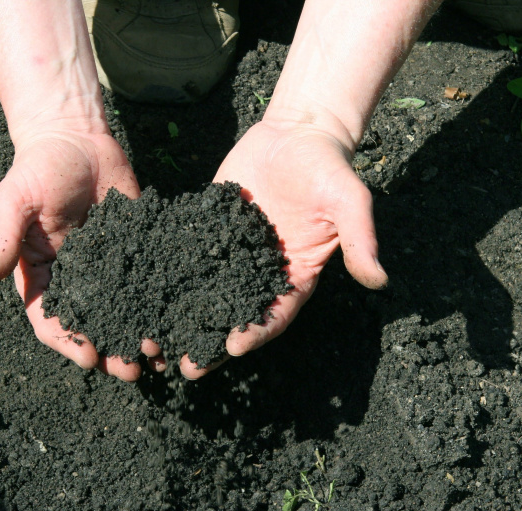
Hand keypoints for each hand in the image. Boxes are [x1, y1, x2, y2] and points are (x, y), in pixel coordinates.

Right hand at [0, 129, 158, 380]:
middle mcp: (75, 280)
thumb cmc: (37, 166)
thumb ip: (3, 240)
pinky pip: (149, 285)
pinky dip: (160, 307)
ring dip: (137, 338)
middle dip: (109, 352)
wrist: (77, 136)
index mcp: (41, 276)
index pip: (50, 320)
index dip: (68, 342)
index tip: (90, 357)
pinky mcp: (136, 252)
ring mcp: (108, 269)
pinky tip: (176, 323)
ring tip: (157, 357)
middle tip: (132, 371)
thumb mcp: (13, 200)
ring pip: (123, 313)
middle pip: (91, 326)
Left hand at [179, 119, 387, 378]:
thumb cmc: (329, 166)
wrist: (299, 131)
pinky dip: (166, 278)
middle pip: (233, 316)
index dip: (255, 332)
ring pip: (204, 294)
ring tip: (154, 343)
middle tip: (184, 367)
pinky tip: (141, 294)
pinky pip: (186, 258)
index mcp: (295, 276)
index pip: (275, 314)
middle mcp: (260, 272)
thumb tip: (380, 280)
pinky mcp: (209, 230)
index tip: (234, 348)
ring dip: (182, 320)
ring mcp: (232, 253)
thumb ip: (360, 240)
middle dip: (210, 342)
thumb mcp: (349, 201)